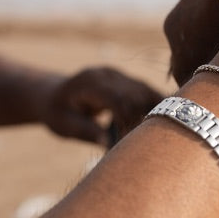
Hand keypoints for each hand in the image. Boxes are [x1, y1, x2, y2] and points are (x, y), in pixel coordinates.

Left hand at [44, 68, 161, 144]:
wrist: (54, 94)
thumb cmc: (57, 112)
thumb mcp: (64, 125)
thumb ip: (87, 130)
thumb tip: (110, 144)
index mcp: (89, 82)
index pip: (117, 98)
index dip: (128, 119)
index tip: (132, 141)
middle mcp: (107, 73)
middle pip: (135, 94)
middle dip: (143, 118)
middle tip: (147, 143)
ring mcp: (119, 74)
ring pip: (146, 90)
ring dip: (156, 111)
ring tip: (159, 134)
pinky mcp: (127, 79)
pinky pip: (147, 90)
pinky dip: (157, 104)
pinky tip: (164, 120)